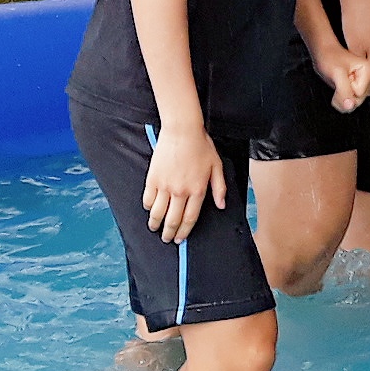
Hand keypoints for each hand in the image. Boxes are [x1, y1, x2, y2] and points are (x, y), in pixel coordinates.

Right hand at [142, 122, 224, 242]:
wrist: (182, 131)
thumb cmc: (201, 146)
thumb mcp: (217, 166)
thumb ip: (219, 188)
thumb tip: (221, 205)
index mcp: (197, 190)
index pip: (190, 218)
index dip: (184, 232)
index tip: (180, 239)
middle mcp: (181, 191)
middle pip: (172, 220)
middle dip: (169, 233)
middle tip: (167, 239)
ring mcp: (165, 186)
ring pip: (157, 213)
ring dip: (155, 224)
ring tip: (155, 228)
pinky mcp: (153, 179)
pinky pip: (148, 200)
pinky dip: (148, 208)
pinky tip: (150, 210)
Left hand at [310, 34, 369, 114]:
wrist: (324, 53)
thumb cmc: (330, 59)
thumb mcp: (336, 74)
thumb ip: (344, 91)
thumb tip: (350, 106)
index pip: (359, 94)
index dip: (346, 88)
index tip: (342, 76)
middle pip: (358, 100)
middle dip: (344, 95)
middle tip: (338, 80)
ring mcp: (365, 83)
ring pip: (354, 103)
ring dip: (341, 97)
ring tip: (338, 82)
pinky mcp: (358, 87)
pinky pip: (350, 102)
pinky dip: (341, 99)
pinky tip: (339, 87)